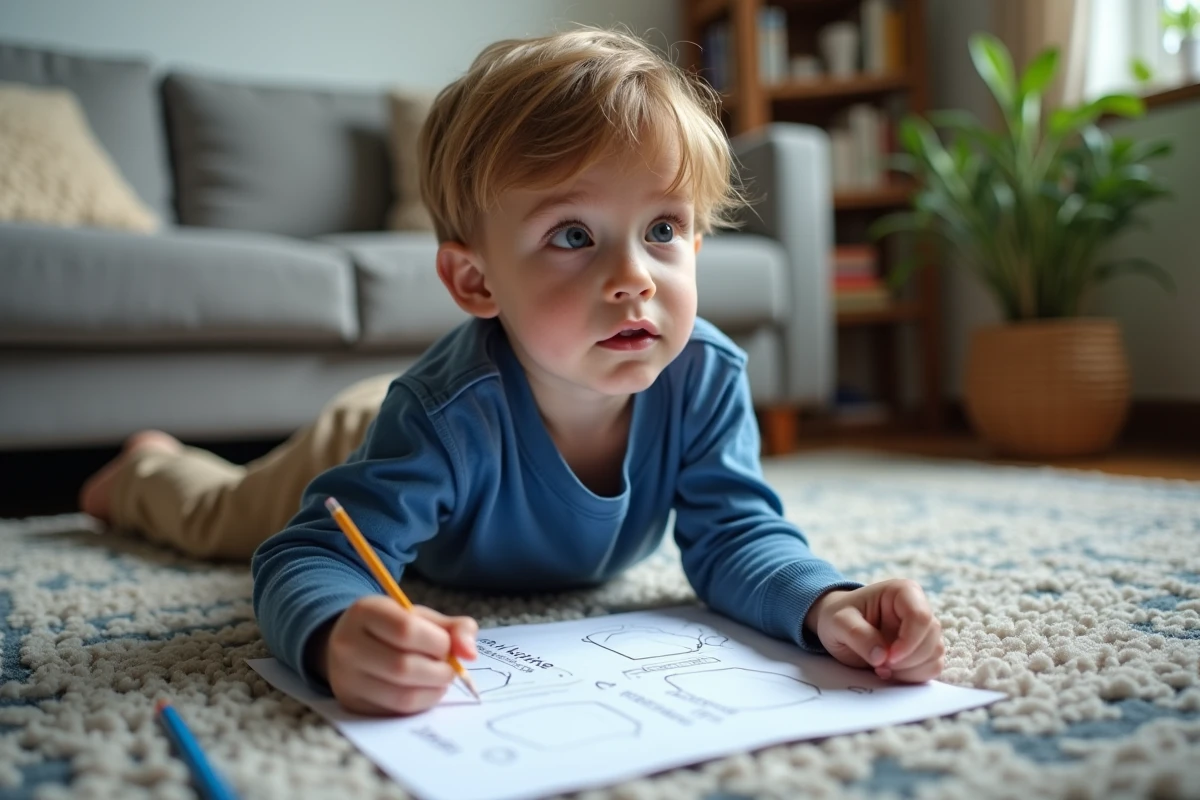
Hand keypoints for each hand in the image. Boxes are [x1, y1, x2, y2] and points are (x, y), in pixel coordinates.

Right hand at [311, 596, 477, 714]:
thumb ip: (454, 629)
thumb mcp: (422, 617)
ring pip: (401, 696)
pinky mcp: (352, 704)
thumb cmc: (392, 628)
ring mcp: (346, 678)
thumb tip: (471, 654)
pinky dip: (420, 703)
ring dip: (433, 691)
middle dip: (438, 671)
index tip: (446, 646)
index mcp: (365, 612)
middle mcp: (348, 645)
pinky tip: (424, 691)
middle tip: (447, 669)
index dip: (437, 642)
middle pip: (403, 667)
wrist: (349, 645)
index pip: (406, 630)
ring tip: (439, 680)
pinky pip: (395, 711)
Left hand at [804, 579, 943, 682]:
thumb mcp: (839, 622)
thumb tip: (881, 657)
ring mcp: (924, 630)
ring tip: (881, 667)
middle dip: (906, 660)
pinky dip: (912, 676)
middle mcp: (919, 608)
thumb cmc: (839, 617)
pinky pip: (932, 667)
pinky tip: (890, 672)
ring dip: (909, 670)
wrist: (837, 627)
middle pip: (931, 639)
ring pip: (934, 655)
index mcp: (903, 592)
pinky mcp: (924, 649)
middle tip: (879, 665)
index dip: (908, 642)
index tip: (887, 659)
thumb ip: (858, 635)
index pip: (920, 616)